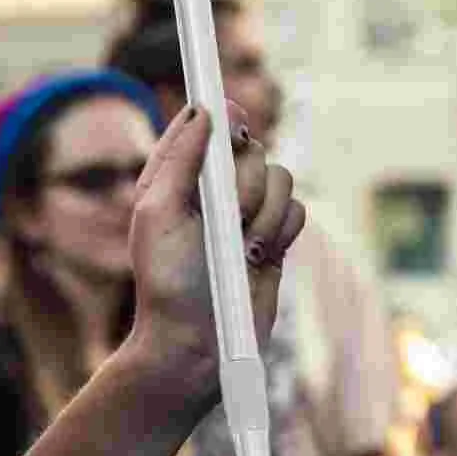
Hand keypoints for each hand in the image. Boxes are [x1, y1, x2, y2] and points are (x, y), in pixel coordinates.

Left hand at [124, 103, 304, 395]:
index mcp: (176, 176)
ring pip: (280, 177)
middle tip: (227, 218)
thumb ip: (180, 159)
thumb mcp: (158, 214)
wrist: (197, 345)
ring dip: (264, 212)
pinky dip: (282, 231)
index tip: (235, 126)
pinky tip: (260, 257)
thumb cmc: (167, 282)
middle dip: (245, 183)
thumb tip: (203, 110)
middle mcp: (212, 189)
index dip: (223, 117)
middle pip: (252, 148)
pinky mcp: (272, 237)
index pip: (205, 125)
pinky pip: (298, 211)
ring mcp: (245, 212)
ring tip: (241, 248)